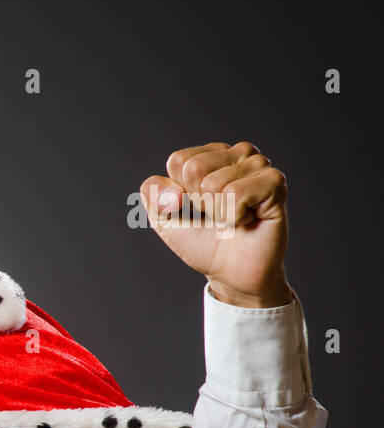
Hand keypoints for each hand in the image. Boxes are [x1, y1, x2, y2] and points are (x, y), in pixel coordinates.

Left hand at [139, 141, 292, 306]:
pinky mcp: (275, 182)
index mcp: (211, 154)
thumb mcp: (165, 219)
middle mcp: (238, 153)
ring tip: (234, 218)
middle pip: (194, 169)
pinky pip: (236, 194)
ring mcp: (259, 165)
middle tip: (218, 215)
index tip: (198, 208)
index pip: (178, 161)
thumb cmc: (203, 243)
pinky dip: (234, 216)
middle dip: (199, 202)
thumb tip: (170, 191)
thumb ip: (153, 196)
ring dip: (218, 212)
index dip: (179, 194)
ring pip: (213, 184)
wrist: (232, 274)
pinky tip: (248, 219)